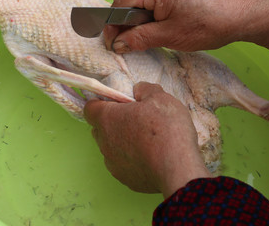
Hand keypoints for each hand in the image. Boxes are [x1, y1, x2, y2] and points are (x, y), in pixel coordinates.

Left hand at [84, 82, 211, 198]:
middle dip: (113, 122)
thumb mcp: (160, 97)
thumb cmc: (166, 129)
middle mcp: (104, 142)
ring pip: (111, 148)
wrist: (178, 169)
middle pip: (99, 128)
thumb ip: (144, 89)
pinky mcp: (124, 179)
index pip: (90, 108)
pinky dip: (132, 159)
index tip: (117, 102)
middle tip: (135, 119)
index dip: (102, 103)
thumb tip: (138, 90)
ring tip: (146, 140)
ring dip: (122, 142)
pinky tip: (150, 157)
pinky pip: (123, 164)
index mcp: (107, 118)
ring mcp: (112, 163)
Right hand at [103, 0, 268, 53]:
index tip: (112, 43)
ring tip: (142, 32)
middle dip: (121, 17)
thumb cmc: (206, 25)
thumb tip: (116, 44)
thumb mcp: (168, 36)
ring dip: (132, 13)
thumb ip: (138, 39)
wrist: (236, 16)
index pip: (120, 3)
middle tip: (127, 39)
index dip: (112, 25)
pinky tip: (153, 23)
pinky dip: (143, 7)